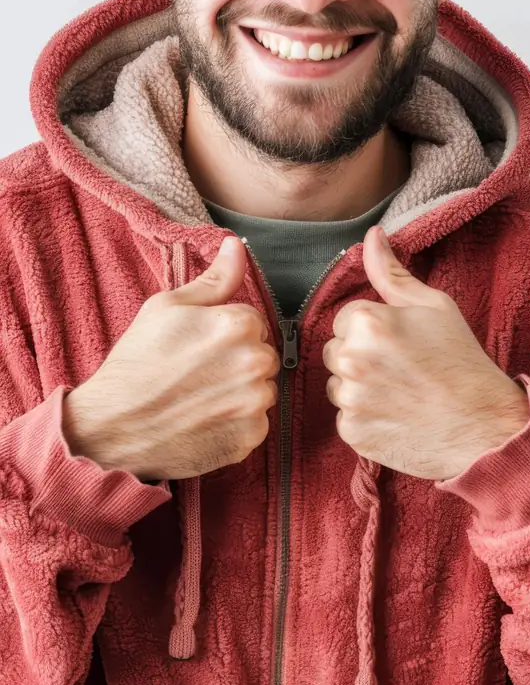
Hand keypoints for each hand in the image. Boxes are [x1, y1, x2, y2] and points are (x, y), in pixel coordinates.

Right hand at [62, 237, 279, 480]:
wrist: (113, 427)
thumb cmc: (136, 363)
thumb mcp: (165, 308)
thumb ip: (213, 279)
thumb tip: (237, 246)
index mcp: (238, 325)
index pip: (252, 322)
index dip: (223, 334)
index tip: (198, 348)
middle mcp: (254, 364)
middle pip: (261, 356)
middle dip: (237, 362)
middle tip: (197, 374)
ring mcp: (254, 405)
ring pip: (261, 391)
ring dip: (239, 394)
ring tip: (199, 398)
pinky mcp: (250, 439)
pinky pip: (255, 424)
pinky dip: (235, 424)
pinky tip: (204, 421)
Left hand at [322, 225, 529, 480]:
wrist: (485, 427)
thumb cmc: (461, 361)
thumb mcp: (434, 306)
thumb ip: (392, 272)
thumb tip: (372, 236)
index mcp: (367, 322)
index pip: (346, 319)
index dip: (374, 331)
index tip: (401, 344)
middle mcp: (351, 360)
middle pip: (336, 351)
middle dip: (361, 357)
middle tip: (402, 369)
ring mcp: (349, 400)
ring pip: (338, 386)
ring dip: (360, 389)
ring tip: (401, 393)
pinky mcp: (352, 433)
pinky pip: (346, 418)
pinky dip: (366, 419)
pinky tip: (397, 416)